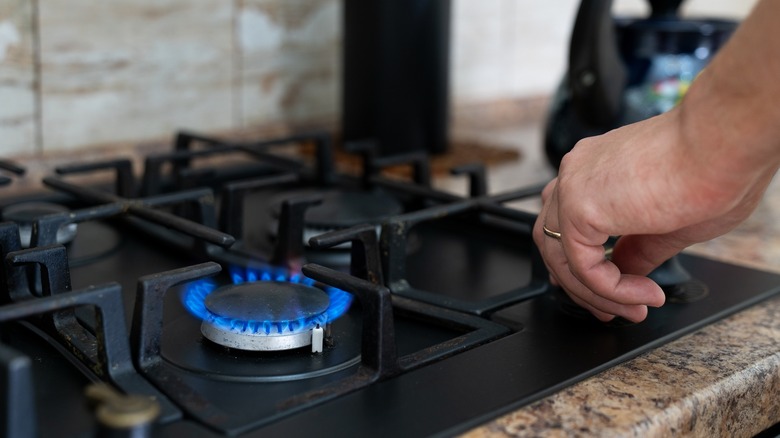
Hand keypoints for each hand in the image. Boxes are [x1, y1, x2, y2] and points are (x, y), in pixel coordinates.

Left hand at [533, 108, 776, 322]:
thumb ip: (638, 247)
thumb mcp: (668, 220)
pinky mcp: (579, 207)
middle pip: (554, 241)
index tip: (612, 293)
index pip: (567, 224)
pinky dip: (610, 290)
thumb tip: (626, 271)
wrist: (727, 142)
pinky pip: (582, 266)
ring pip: (560, 258)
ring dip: (595, 294)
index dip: (582, 266)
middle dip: (580, 285)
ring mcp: (573, 186)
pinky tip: (642, 295)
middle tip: (612, 312)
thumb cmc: (715, 166)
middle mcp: (578, 172)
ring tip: (634, 309)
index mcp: (595, 168)